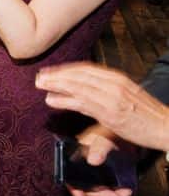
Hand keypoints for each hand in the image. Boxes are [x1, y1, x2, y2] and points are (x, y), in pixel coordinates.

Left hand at [37, 62, 168, 152]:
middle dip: (57, 75)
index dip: (66, 69)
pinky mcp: (110, 113)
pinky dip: (65, 100)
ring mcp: (112, 97)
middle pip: (79, 76)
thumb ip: (105, 91)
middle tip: (39, 77)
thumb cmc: (146, 114)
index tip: (51, 71)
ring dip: (56, 85)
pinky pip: (83, 103)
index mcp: (117, 78)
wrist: (166, 126)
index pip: (86, 69)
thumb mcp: (125, 96)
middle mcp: (114, 84)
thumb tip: (85, 93)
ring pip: (78, 87)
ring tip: (41, 85)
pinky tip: (53, 100)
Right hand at [62, 124, 134, 195]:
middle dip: (102, 195)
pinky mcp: (110, 177)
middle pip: (87, 188)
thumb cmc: (114, 130)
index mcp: (78, 155)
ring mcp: (98, 172)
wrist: (131, 131)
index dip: (74, 189)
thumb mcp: (106, 136)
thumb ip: (99, 147)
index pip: (70, 175)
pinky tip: (127, 191)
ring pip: (100, 192)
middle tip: (116, 195)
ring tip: (126, 192)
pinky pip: (111, 192)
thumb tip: (92, 161)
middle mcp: (86, 165)